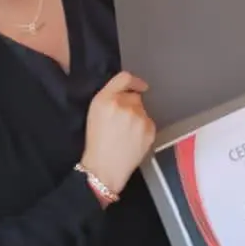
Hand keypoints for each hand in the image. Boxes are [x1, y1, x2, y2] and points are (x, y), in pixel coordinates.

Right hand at [81, 72, 155, 195]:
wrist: (104, 168)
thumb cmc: (97, 142)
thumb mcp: (95, 112)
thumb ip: (110, 95)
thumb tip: (128, 88)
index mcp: (106, 99)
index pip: (124, 78)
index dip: (134, 81)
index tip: (139, 85)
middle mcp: (124, 105)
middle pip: (135, 96)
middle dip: (131, 105)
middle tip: (121, 122)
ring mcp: (139, 117)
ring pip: (143, 110)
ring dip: (137, 118)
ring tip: (125, 134)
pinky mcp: (149, 128)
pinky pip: (148, 122)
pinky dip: (143, 129)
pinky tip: (133, 140)